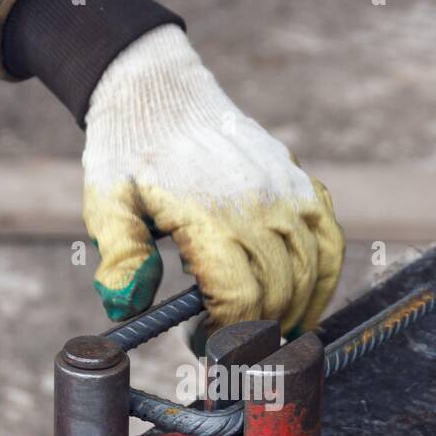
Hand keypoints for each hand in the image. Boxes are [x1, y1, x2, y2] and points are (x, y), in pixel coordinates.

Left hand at [82, 25, 344, 333]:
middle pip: (277, 290)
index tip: (206, 344)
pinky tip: (309, 301)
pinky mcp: (299, 180)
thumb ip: (120, 255)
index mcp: (209, 216)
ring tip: (272, 335)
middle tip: (232, 346)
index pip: (239, 297)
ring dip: (297, 312)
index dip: (227, 333)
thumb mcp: (106, 201)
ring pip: (310, 269)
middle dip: (257, 331)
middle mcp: (256, 204)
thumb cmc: (128, 150)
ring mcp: (285, 190)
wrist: (158, 90)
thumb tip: (127, 304)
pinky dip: (327, 276)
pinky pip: (330, 236)